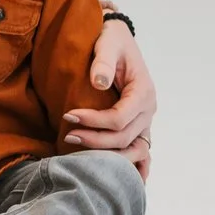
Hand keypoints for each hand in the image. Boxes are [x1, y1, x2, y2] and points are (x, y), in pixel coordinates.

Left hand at [66, 13, 154, 176]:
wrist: (117, 37)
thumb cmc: (110, 38)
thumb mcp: (107, 42)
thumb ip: (103, 61)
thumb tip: (98, 82)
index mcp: (143, 91)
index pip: (119, 118)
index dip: (94, 121)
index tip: (68, 115)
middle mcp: (148, 109)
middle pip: (123, 137)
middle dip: (94, 140)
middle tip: (67, 135)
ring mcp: (144, 119)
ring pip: (129, 147)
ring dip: (105, 153)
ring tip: (77, 147)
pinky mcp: (137, 123)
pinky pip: (137, 149)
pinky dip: (129, 163)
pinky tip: (116, 176)